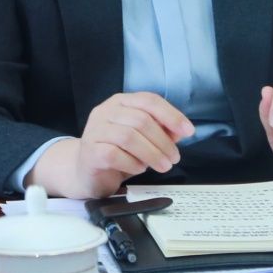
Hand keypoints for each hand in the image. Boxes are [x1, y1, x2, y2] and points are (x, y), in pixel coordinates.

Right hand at [26, 92, 194, 198]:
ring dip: (152, 153)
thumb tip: (181, 131)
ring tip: (163, 166)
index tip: (189, 131)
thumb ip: (160, 131)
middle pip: (141, 120)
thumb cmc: (118, 151)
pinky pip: (114, 155)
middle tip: (174, 158)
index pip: (149, 100)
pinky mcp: (90, 151)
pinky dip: (133, 163)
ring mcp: (95, 130)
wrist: (84, 171)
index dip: (171, 115)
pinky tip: (139, 169)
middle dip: (163, 141)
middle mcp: (105, 111)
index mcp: (120, 101)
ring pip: (129, 137)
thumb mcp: (142, 138)